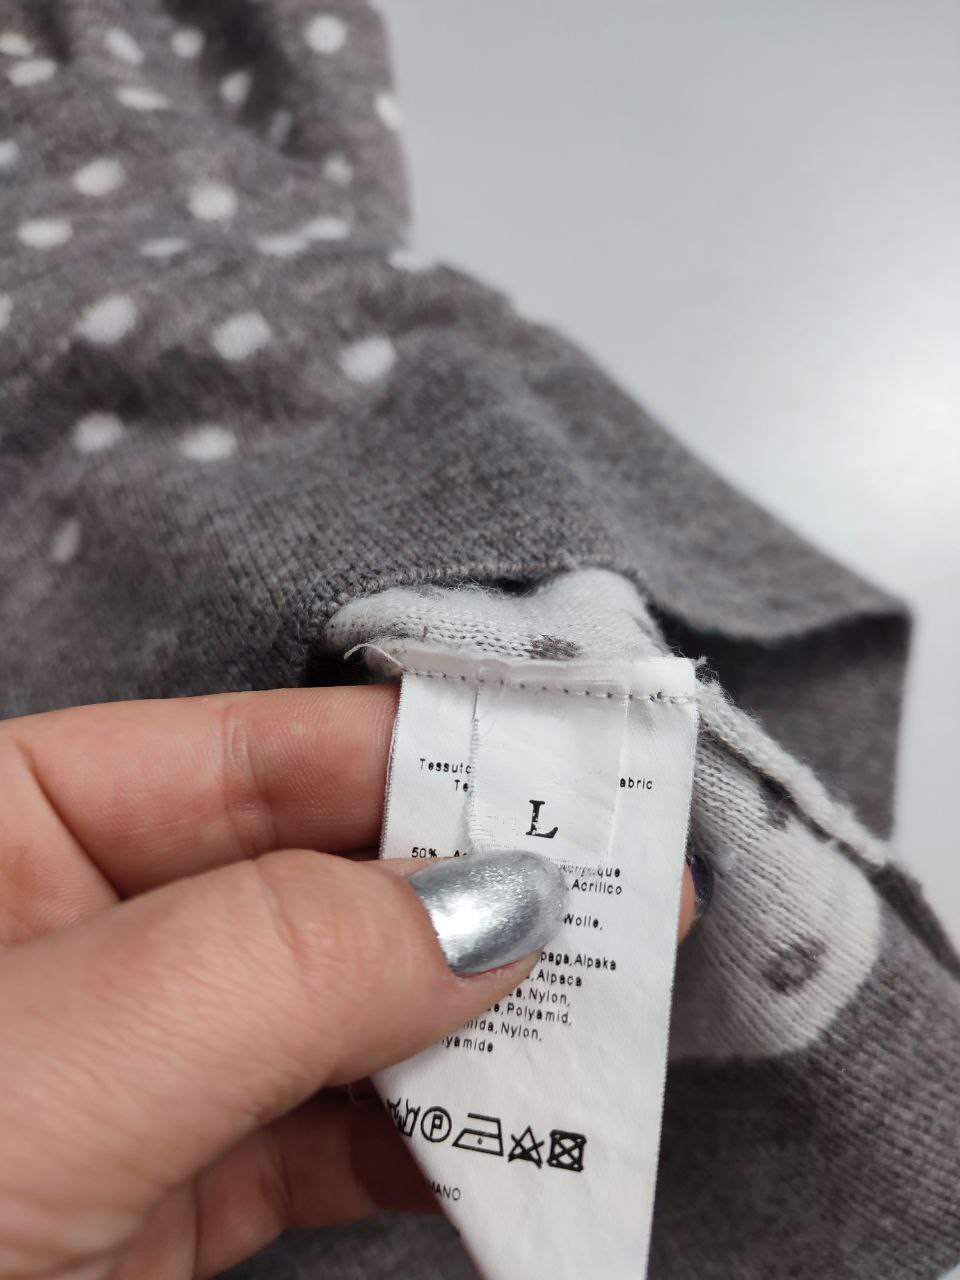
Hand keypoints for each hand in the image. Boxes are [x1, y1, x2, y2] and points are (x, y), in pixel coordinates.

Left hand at [0, 686, 699, 1278]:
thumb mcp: (53, 1060)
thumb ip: (278, 961)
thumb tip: (500, 902)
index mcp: (10, 822)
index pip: (253, 751)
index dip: (420, 751)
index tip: (572, 769)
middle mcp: (76, 929)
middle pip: (317, 875)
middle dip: (470, 889)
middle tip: (632, 894)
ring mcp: (129, 1066)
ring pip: (338, 1009)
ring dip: (470, 1023)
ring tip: (607, 1014)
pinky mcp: (162, 1196)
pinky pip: (326, 1134)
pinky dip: (426, 1136)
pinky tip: (513, 1135)